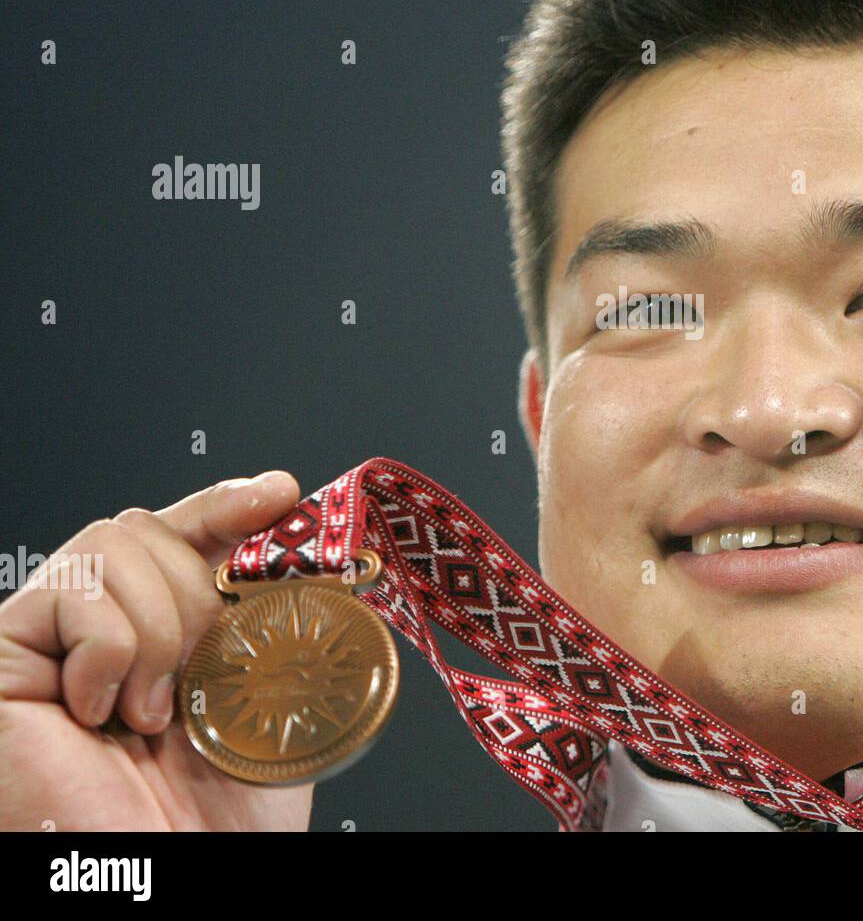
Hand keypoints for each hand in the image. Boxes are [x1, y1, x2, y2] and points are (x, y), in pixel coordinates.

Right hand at [0, 472, 314, 829]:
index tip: (280, 494)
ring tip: (155, 710)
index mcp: (164, 630)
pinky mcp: (2, 655)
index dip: (228, 503)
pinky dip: (110, 651)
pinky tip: (103, 715)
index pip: (185, 532)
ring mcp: (45, 639)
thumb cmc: (214, 817)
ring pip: (109, 544)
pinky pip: (70, 594)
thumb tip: (321, 562)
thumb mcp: (274, 703)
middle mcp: (99, 626)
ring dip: (158, 625)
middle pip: (145, 526)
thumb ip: (285, 630)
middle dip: (195, 588)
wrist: (170, 876)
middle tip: (204, 670)